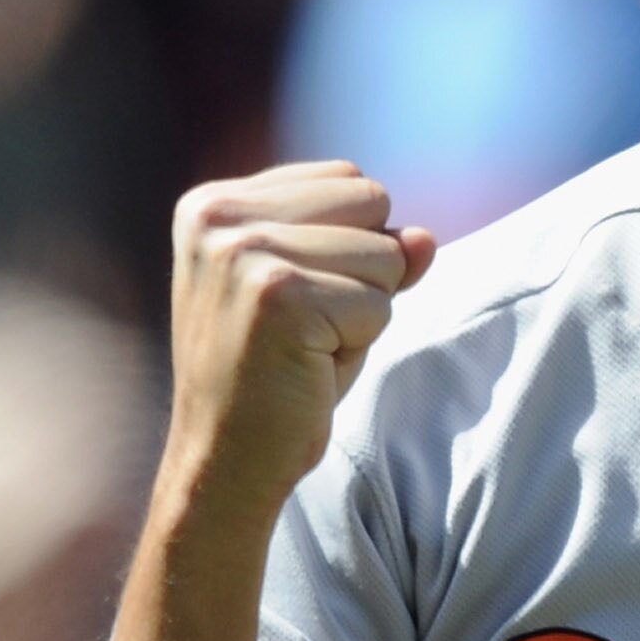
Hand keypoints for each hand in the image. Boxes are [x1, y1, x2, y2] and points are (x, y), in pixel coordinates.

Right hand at [162, 162, 433, 527]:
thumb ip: (374, 252)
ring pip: (384, 254)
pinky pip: (380, 303)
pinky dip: (360, 343)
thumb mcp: (322, 296)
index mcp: (214, 202)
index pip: (348, 179)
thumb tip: (425, 237)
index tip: (294, 301)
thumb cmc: (274, 378)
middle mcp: (218, 215)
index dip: (350, 246)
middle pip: (371, 201)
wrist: (224, 461)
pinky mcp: (278, 295)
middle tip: (305, 328)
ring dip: (364, 311)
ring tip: (305, 348)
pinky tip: (307, 368)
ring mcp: (244, 251)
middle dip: (364, 271)